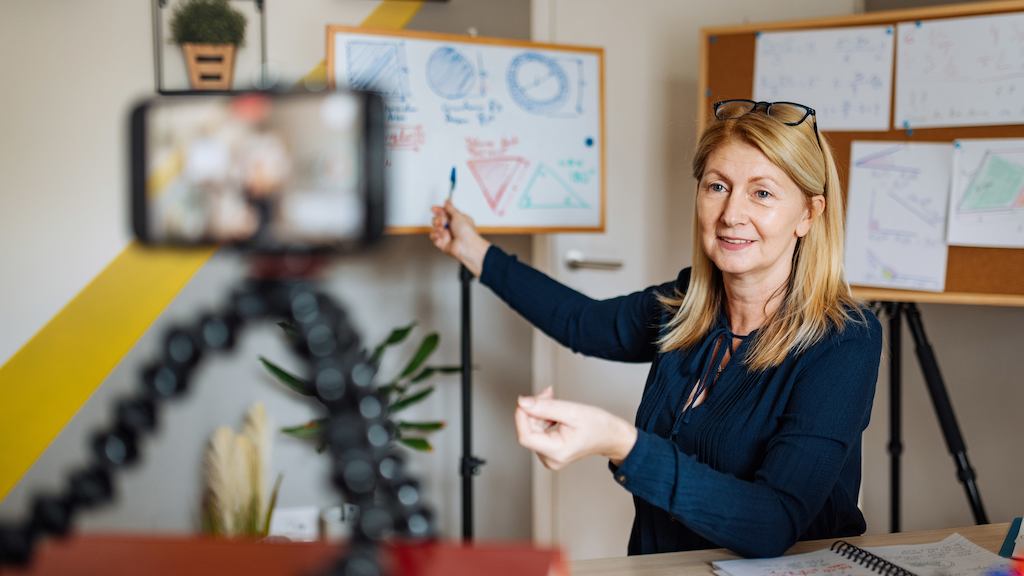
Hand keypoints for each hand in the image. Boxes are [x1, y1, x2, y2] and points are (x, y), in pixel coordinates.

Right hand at [429, 200, 490, 276]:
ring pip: (434, 228)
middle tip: (443, 222)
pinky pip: (433, 237)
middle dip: (438, 219)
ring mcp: (446, 235)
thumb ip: (450, 208)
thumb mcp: (458, 215)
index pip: (444, 213)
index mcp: (456, 220)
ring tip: (444, 230)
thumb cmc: (467, 232)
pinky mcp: (441, 243)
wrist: (466, 246)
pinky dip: (436, 236)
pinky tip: (442, 237)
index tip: (434, 208)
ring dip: (438, 228)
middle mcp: (451, 227)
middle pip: (437, 219)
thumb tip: (447, 201)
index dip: (438, 210)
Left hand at [514, 387, 637, 469]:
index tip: (526, 400)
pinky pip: (539, 431)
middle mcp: (550, 458)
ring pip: (533, 429)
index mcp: (556, 452)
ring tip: (553, 399)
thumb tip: (523, 403)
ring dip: (539, 411)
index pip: (525, 436)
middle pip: (529, 430)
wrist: (612, 436)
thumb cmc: (598, 426)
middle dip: (534, 409)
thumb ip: (545, 407)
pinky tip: (553, 410)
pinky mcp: (550, 451)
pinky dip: (543, 417)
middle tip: (547, 393)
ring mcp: (549, 456)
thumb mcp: (572, 411)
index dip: (522, 416)